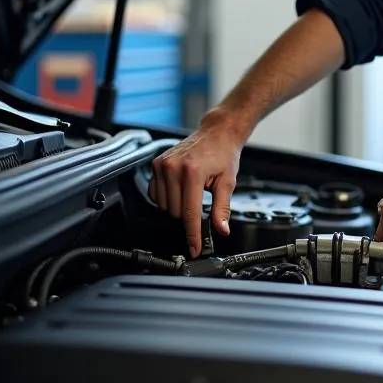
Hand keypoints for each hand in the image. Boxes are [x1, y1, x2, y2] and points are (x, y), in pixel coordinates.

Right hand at [149, 111, 244, 257]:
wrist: (216, 133)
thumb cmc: (223, 155)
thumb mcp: (227, 182)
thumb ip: (222, 208)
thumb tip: (221, 230)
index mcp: (193, 172)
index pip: (189, 213)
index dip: (192, 235)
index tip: (194, 248)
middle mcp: (174, 168)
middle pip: (175, 213)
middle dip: (188, 215)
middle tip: (200, 200)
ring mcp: (162, 165)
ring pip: (164, 206)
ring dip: (177, 206)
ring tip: (191, 190)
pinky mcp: (156, 164)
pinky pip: (155, 194)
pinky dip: (166, 198)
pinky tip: (179, 188)